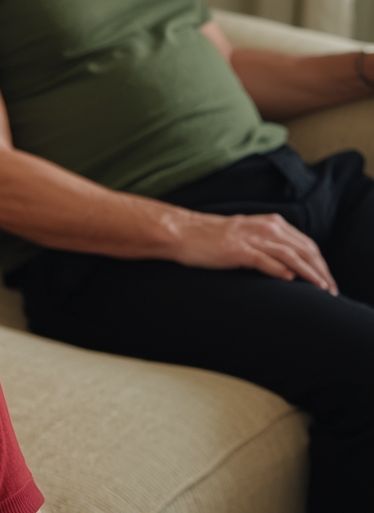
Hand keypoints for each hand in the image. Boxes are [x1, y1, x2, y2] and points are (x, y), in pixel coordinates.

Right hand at [166, 208, 337, 293]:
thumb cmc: (210, 237)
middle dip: (321, 270)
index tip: (327, 280)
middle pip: (304, 249)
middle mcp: (265, 227)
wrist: (181, 232)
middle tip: (331, 290)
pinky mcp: (238, 250)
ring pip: (291, 256)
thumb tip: (288, 266)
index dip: (320, 262)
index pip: (305, 243)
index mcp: (269, 223)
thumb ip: (267, 245)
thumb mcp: (245, 236)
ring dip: (309, 273)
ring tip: (321, 289)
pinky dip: (281, 270)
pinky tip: (291, 280)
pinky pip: (266, 260)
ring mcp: (251, 238)